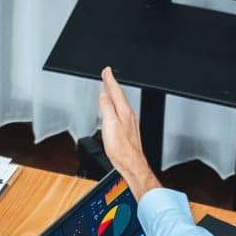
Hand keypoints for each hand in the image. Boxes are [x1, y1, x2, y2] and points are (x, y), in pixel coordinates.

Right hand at [98, 67, 161, 199]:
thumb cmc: (122, 149)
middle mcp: (129, 115)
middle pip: (119, 95)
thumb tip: (103, 95)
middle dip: (112, 84)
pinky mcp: (129, 130)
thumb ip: (107, 108)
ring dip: (114, 94)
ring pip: (121, 103)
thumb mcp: (110, 125)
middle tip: (107, 75)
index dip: (110, 80)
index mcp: (124, 112)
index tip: (106, 71)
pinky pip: (122, 111)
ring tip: (109, 89)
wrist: (132, 164)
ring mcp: (130, 122)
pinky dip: (117, 105)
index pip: (116, 91)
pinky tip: (115, 109)